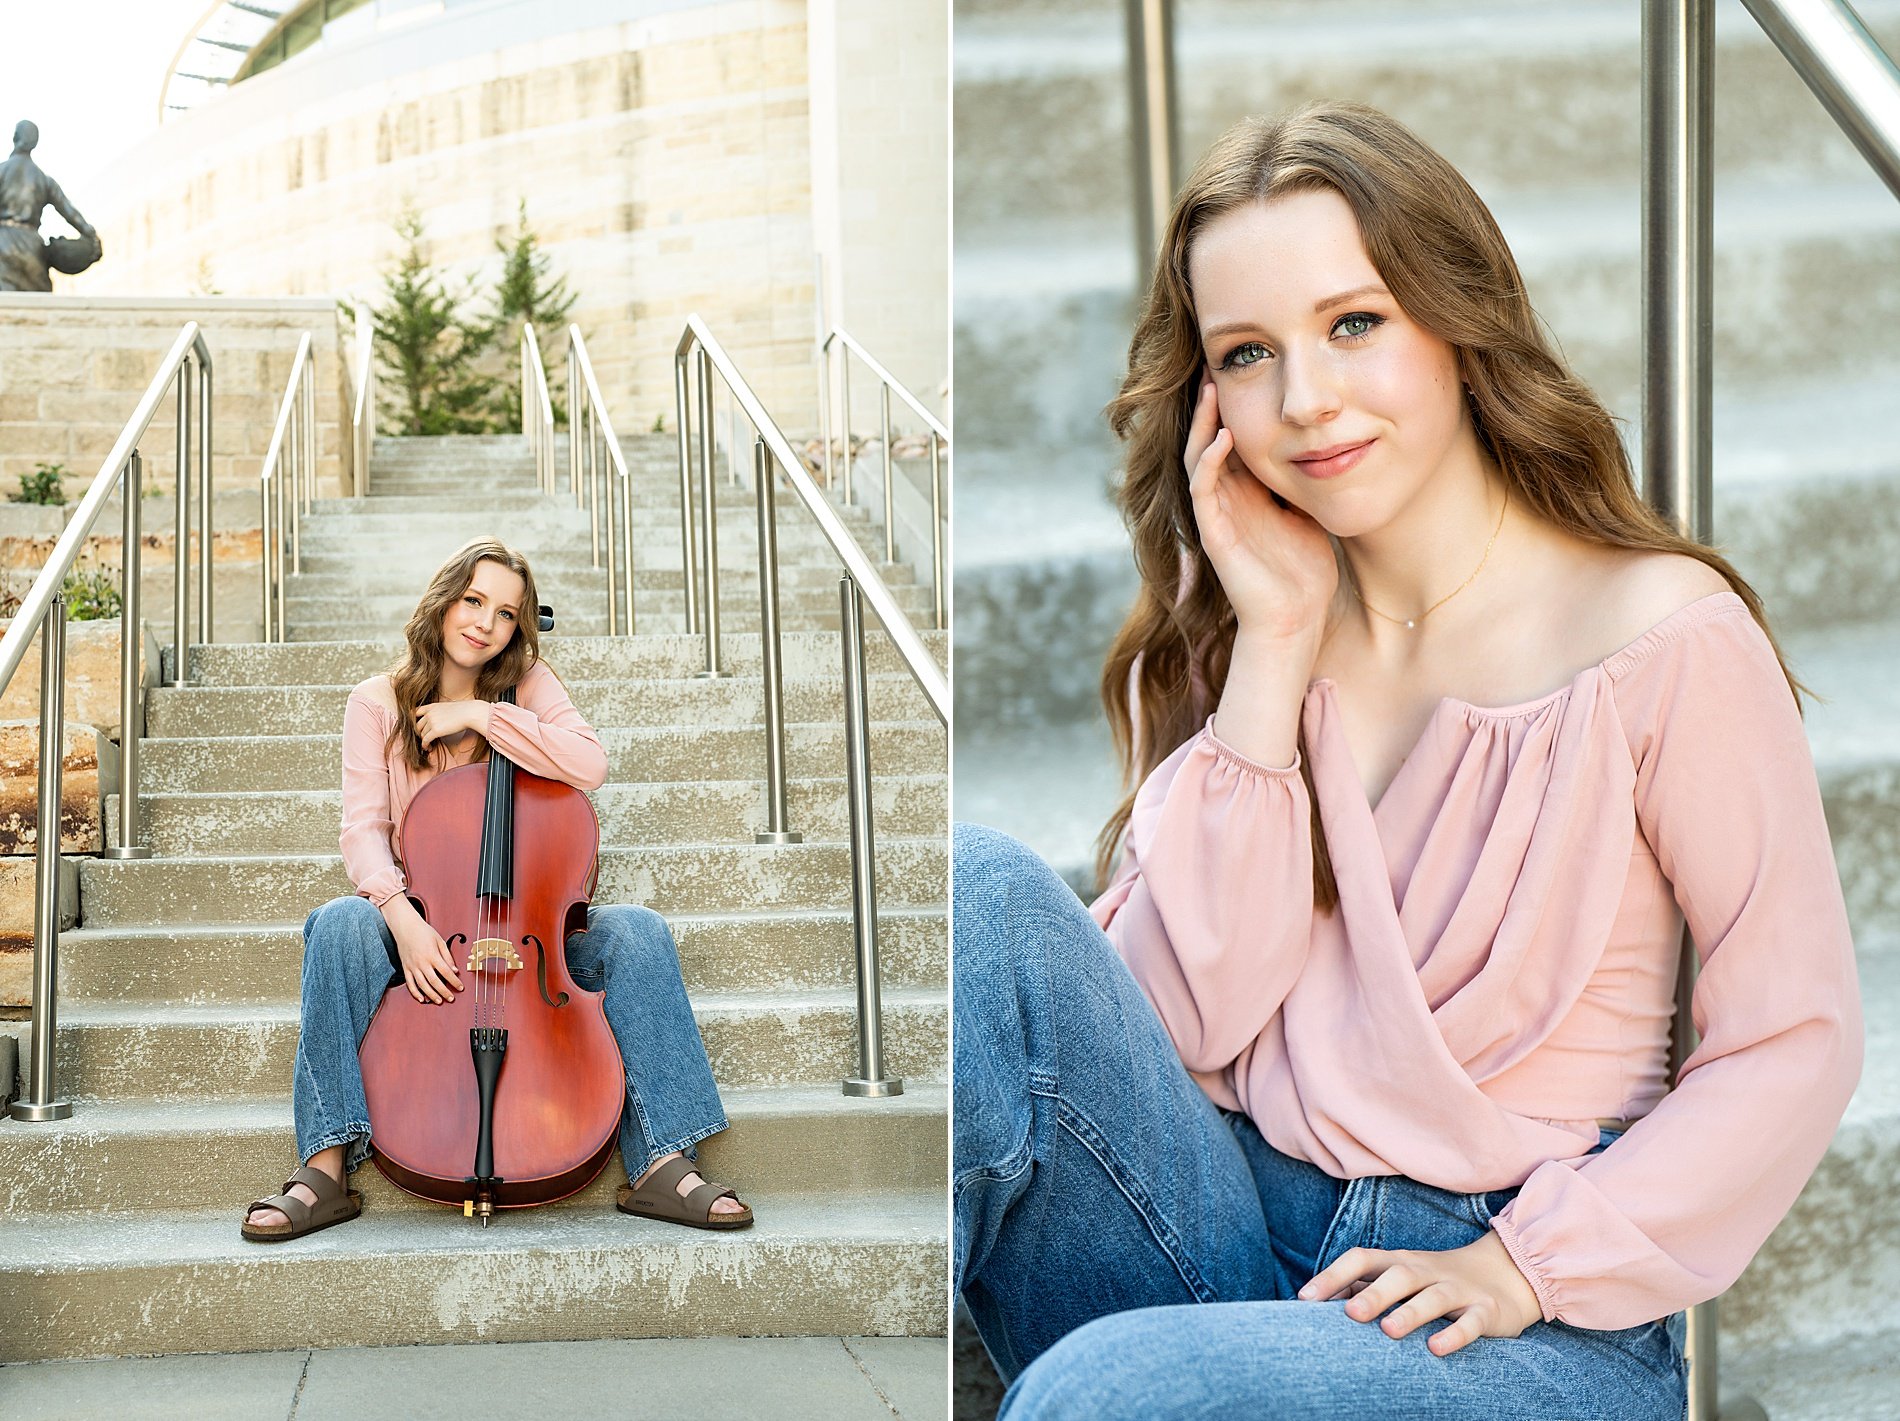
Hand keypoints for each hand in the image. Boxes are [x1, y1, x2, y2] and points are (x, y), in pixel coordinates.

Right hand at [387, 906, 463, 1004]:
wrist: (405, 926)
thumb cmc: (423, 931)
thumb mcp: (440, 941)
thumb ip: (447, 956)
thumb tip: (454, 970)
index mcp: (432, 955)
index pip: (446, 972)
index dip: (454, 981)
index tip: (460, 987)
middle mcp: (422, 962)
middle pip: (435, 981)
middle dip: (444, 992)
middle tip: (451, 998)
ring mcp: (412, 966)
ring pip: (422, 985)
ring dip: (431, 995)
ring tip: (439, 1001)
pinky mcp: (405, 968)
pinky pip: (410, 983)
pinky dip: (415, 992)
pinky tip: (422, 998)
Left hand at [414, 699, 490, 748]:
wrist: (470, 713)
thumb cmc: (464, 710)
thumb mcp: (447, 707)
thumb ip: (439, 712)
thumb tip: (439, 719)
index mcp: (431, 706)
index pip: (415, 712)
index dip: (414, 720)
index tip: (418, 727)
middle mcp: (429, 714)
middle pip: (418, 726)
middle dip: (420, 733)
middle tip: (424, 738)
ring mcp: (431, 722)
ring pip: (422, 734)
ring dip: (424, 740)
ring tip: (428, 745)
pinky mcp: (435, 731)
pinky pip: (425, 740)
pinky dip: (425, 745)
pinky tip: (428, 748)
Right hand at [1185, 376, 1337, 637]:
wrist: (1296, 620)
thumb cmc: (1306, 572)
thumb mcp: (1310, 509)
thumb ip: (1307, 478)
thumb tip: (1329, 440)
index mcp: (1245, 493)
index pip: (1232, 438)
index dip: (1234, 404)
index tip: (1247, 369)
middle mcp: (1225, 499)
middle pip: (1207, 438)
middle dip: (1210, 403)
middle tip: (1216, 364)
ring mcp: (1215, 515)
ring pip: (1197, 457)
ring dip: (1201, 422)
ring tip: (1210, 388)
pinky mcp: (1213, 534)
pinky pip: (1202, 489)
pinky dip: (1210, 460)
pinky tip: (1222, 435)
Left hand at [1296, 1230, 1544, 1357]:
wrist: (1506, 1273)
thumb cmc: (1436, 1280)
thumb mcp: (1401, 1277)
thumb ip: (1363, 1286)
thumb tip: (1316, 1303)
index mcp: (1400, 1262)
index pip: (1362, 1259)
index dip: (1333, 1275)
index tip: (1305, 1298)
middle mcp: (1427, 1271)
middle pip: (1398, 1275)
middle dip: (1373, 1294)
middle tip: (1348, 1314)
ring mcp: (1458, 1290)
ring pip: (1433, 1298)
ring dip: (1411, 1313)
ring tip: (1388, 1331)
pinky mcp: (1486, 1311)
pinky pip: (1471, 1322)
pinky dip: (1455, 1334)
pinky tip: (1437, 1349)